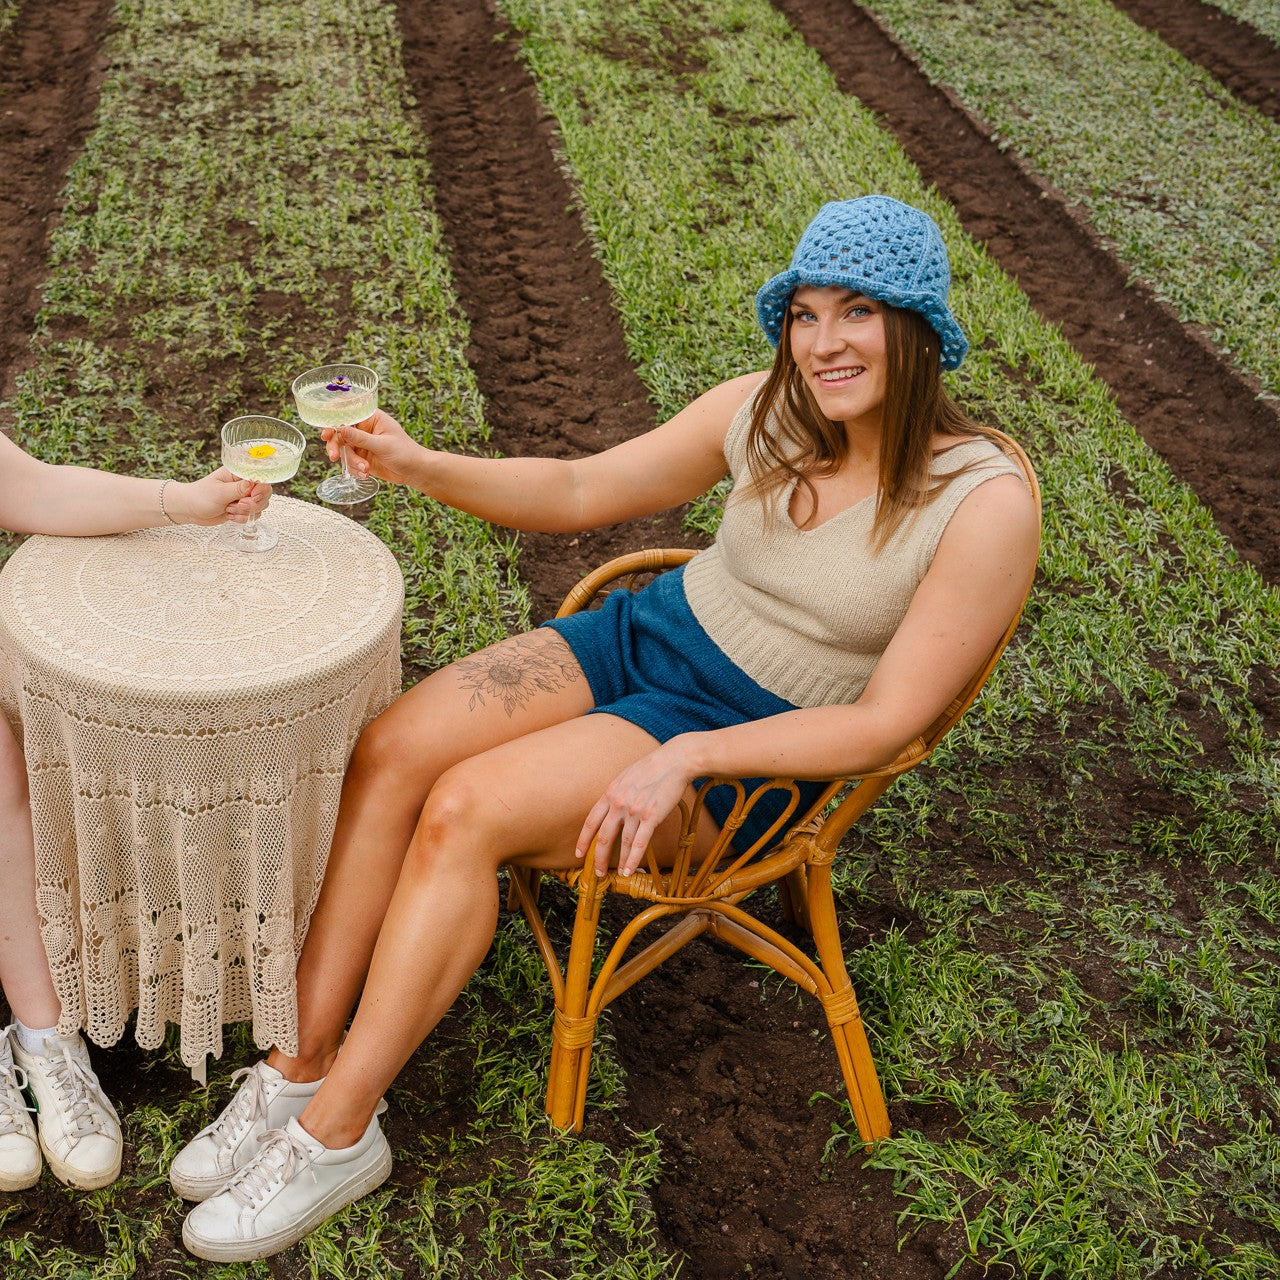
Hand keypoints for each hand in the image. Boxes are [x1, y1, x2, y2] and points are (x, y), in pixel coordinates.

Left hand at [171, 469, 270, 525]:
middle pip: (265, 493)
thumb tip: (254, 482)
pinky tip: (229, 515)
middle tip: (239, 505)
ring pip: (260, 506)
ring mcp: (244, 497)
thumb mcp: (219, 492)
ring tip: (229, 509)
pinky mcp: (243, 509)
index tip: (254, 496)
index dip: (262, 488)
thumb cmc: (200, 496)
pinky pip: (253, 515)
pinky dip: (242, 518)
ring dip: (246, 512)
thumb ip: (238, 489)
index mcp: (238, 474)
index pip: (261, 477)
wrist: (190, 510)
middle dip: (254, 503)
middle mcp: (244, 484)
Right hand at [323, 409, 421, 487]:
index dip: (333, 422)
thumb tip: (340, 429)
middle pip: (339, 433)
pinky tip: (365, 473)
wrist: (415, 471)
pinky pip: (349, 462)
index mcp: (370, 418)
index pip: (346, 414)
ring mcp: (361, 443)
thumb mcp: (383, 445)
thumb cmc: (405, 453)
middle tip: (334, 456)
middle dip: (336, 446)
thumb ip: (361, 438)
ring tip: (365, 469)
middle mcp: (363, 429)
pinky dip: (354, 468)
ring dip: (351, 461)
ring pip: (343, 450)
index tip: (326, 434)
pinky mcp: (361, 457)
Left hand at [575, 739, 697, 877]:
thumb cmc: (653, 767)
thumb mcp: (626, 777)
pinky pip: (640, 843)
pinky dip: (633, 859)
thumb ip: (617, 794)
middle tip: (598, 872)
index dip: (583, 840)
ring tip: (618, 874)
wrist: (674, 761)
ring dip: (619, 862)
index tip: (579, 853)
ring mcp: (634, 811)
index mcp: (610, 793)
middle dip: (598, 858)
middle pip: (603, 837)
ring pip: (622, 843)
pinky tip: (630, 870)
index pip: (591, 822)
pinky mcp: (651, 816)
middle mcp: (619, 804)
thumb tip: (612, 808)